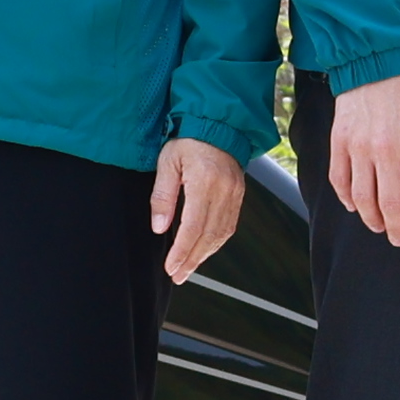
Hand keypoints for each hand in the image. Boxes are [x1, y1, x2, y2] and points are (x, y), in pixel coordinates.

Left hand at [148, 136, 249, 279]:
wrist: (217, 125)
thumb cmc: (189, 140)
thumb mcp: (167, 163)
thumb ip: (163, 196)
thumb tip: (160, 227)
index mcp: (205, 182)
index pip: (193, 227)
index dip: (182, 251)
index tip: (171, 267)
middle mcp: (224, 191)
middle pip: (208, 236)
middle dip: (192, 260)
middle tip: (178, 275)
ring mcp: (235, 195)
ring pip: (221, 235)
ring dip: (204, 255)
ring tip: (188, 268)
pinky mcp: (239, 196)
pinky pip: (229, 226)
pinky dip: (216, 243)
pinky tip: (204, 250)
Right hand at [324, 71, 399, 251]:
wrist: (377, 63)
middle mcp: (386, 151)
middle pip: (391, 205)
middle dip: (397, 229)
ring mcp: (359, 147)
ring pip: (363, 198)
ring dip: (372, 219)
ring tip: (380, 227)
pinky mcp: (340, 142)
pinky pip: (341, 180)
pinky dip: (347, 198)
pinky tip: (355, 206)